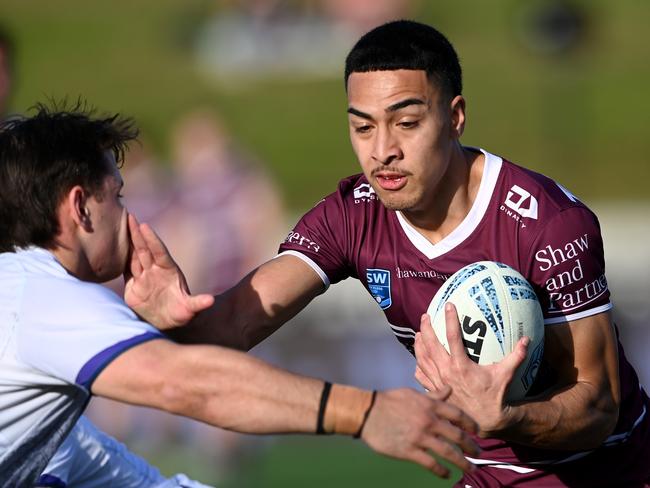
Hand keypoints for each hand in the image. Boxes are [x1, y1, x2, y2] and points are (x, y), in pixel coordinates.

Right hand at [124, 214, 213, 329]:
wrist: (168, 324)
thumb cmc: (182, 314)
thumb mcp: (191, 309)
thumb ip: (198, 303)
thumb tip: (211, 300)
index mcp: (169, 271)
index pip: (159, 252)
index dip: (152, 240)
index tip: (145, 226)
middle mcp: (155, 271)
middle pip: (145, 250)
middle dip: (137, 234)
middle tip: (130, 217)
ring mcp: (144, 277)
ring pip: (134, 257)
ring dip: (127, 243)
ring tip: (120, 226)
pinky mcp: (134, 286)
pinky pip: (126, 269)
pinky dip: (120, 259)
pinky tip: (113, 248)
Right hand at [361, 387, 479, 477]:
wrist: (367, 412)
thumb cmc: (389, 401)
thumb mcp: (412, 394)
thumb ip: (433, 396)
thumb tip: (449, 389)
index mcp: (430, 406)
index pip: (457, 415)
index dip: (470, 424)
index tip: (477, 431)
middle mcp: (428, 421)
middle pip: (457, 436)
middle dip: (471, 446)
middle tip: (478, 452)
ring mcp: (420, 437)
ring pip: (448, 453)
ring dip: (462, 463)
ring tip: (471, 469)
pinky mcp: (409, 451)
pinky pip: (430, 464)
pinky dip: (441, 471)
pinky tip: (447, 474)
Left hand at [414, 303, 527, 436]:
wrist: (484, 421)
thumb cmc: (494, 396)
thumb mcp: (505, 375)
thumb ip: (516, 356)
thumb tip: (526, 339)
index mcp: (461, 365)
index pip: (452, 336)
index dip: (450, 319)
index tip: (448, 305)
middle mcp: (445, 372)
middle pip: (430, 345)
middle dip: (426, 328)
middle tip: (425, 315)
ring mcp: (437, 382)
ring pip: (422, 359)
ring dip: (418, 345)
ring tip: (418, 333)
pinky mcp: (434, 391)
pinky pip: (421, 376)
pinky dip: (418, 366)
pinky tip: (418, 359)